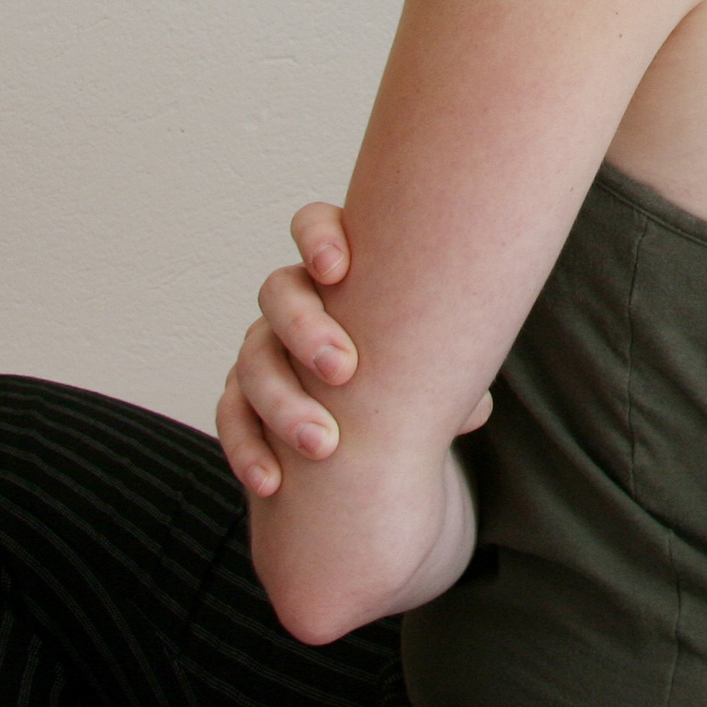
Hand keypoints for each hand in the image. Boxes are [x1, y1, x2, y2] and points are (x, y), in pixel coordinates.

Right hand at [216, 201, 490, 497]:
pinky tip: (272, 481)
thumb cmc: (414, 370)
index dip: (318, 237)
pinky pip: (233, 416)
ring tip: (324, 443)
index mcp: (339, 270)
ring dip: (284, 402)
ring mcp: (263, 347)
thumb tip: (473, 410)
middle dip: (307, 328)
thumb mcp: (438, 361)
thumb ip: (450, 369)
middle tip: (345, 371)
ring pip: (253, 359)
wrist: (379, 423)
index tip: (339, 268)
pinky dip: (248, 449)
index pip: (314, 224)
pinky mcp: (245, 399)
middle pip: (279, 293)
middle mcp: (294, 302)